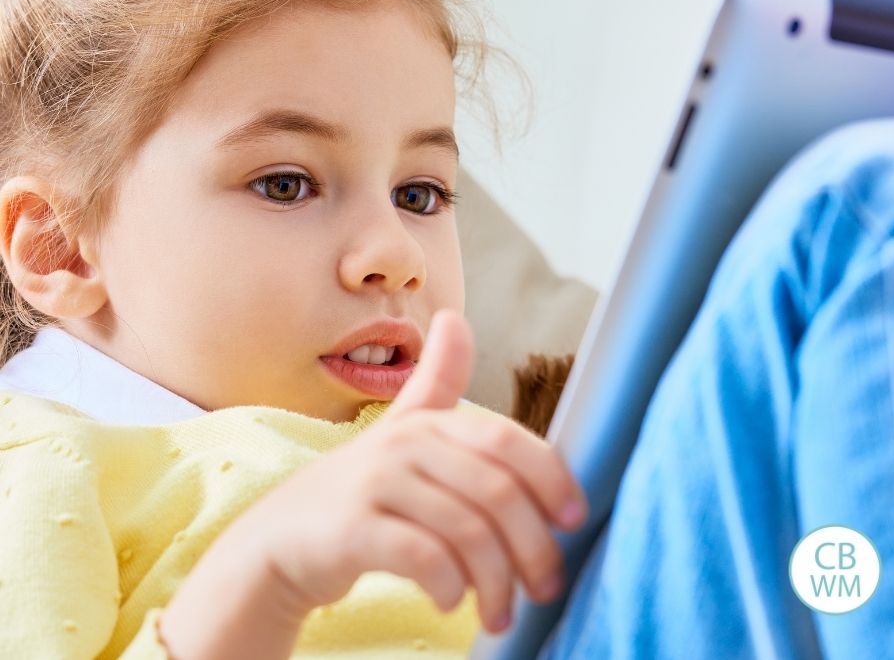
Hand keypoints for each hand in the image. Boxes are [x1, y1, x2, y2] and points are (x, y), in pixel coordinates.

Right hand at [252, 308, 587, 633]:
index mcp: (428, 424)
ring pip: (467, 533)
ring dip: (496, 582)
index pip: (505, 441)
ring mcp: (376, 484)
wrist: (282, 537)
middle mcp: (405, 444)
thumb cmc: (361, 490)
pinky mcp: (352, 529)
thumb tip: (455, 319)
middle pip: (496, 491)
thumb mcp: (401, 434)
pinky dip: (450, 588)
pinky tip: (451, 603)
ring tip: (501, 612)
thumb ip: (436, 385)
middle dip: (533, 546)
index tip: (573, 521)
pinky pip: (424, 559)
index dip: (551, 479)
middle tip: (545, 587)